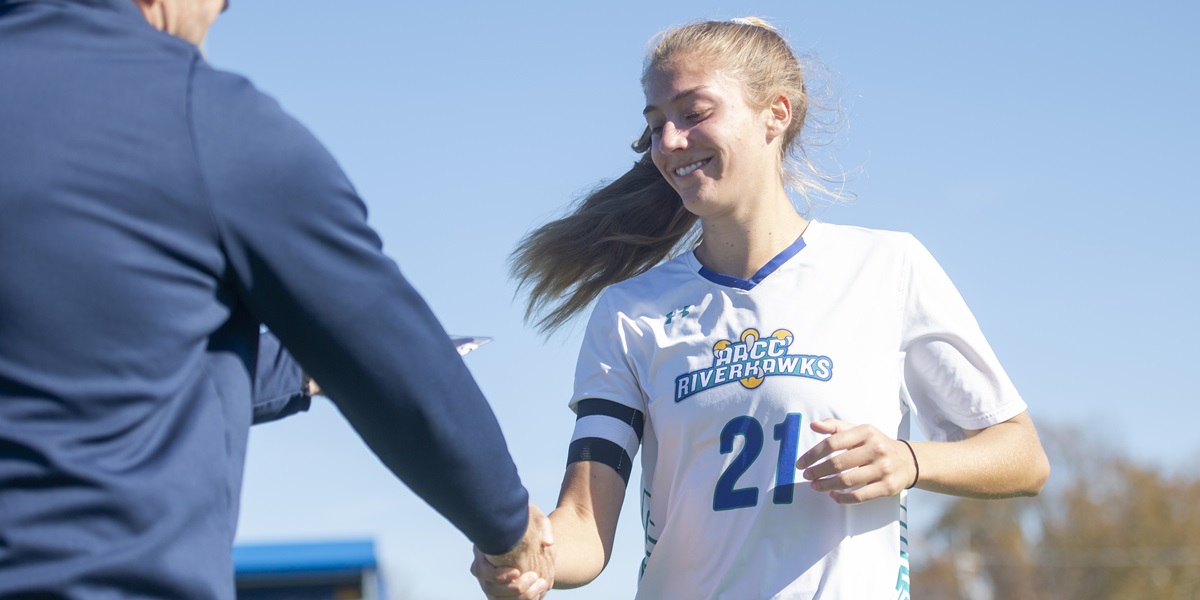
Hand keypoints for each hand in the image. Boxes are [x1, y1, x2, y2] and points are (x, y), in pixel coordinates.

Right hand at [470, 503, 554, 598]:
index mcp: (483, 552)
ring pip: (498, 599)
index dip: (496, 575)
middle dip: (512, 588)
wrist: (531, 538)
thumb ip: (541, 524)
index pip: (480, 569)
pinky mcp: (503, 592)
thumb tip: (548, 542)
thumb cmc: (527, 524)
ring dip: (520, 597)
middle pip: (490, 588)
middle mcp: (485, 570)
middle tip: (534, 576)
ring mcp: (492, 583)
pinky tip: (539, 590)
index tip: (517, 571)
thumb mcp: (534, 517)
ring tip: (540, 584)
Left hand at [796, 418, 917, 504]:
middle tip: (807, 476)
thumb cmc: (876, 445)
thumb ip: (836, 427)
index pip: (833, 442)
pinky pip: (860, 496)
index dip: (813, 454)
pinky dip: (842, 498)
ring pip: (847, 481)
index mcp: (866, 432)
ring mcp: (883, 469)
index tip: (801, 463)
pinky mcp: (888, 486)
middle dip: (818, 471)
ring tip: (815, 486)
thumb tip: (814, 425)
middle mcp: (876, 449)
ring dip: (826, 485)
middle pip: (838, 463)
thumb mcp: (859, 431)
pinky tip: (833, 495)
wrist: (908, 461)